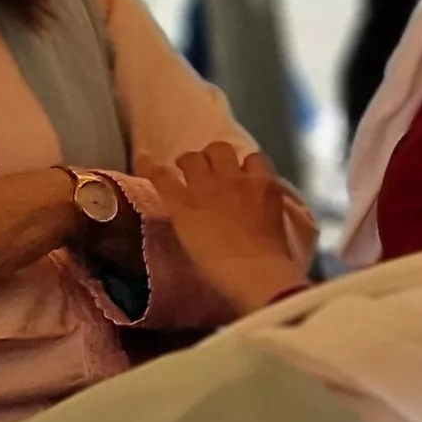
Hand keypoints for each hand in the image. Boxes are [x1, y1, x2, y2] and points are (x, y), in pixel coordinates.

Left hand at [141, 144, 304, 310]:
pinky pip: (160, 175)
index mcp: (264, 186)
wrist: (255, 271)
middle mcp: (235, 178)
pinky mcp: (182, 203)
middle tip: (207, 172)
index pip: (255, 159)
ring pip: (193, 157)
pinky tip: (142, 160)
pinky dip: (150, 167)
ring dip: (188, 163)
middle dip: (213, 157)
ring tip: (182, 173)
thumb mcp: (279, 224)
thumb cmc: (274, 258)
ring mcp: (206, 188)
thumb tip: (260, 209)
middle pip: (221, 149)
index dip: (244, 165)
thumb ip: (267, 208)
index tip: (238, 174)